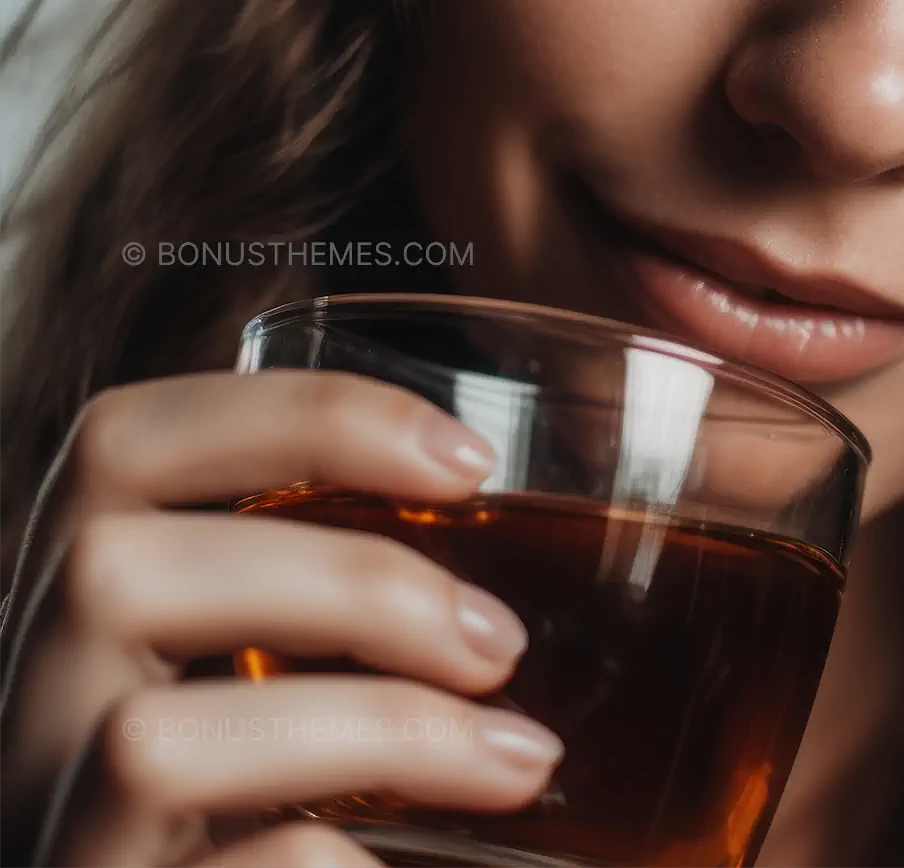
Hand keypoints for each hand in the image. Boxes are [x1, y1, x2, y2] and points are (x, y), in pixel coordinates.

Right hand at [0, 370, 563, 867]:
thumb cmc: (270, 805)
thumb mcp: (278, 676)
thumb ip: (338, 597)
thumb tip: (506, 525)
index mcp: (82, 614)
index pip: (123, 443)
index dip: (299, 415)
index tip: (470, 461)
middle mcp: (25, 717)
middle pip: (113, 572)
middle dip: (347, 582)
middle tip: (501, 642)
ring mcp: (48, 834)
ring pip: (148, 743)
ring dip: (374, 731)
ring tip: (519, 759)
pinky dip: (335, 867)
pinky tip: (404, 865)